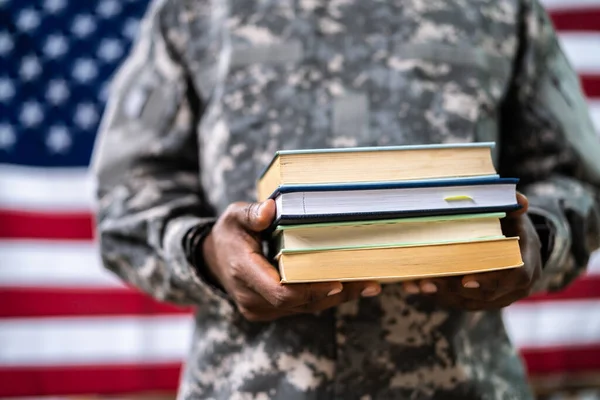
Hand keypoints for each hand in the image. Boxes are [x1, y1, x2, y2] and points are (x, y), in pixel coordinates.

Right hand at [201, 199, 381, 321]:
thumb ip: (252, 213)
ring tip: (367, 285)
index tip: (338, 281)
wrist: (213, 259)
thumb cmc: (229, 234)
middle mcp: (250, 296)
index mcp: (242, 271)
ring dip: (335, 298)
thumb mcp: (234, 216)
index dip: (310, 289)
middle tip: (368, 283)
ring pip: (303, 308)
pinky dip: (323, 297)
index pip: (279, 291)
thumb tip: (271, 209)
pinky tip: (350, 287)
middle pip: (298, 302)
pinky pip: (300, 307)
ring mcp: (259, 308)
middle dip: (334, 294)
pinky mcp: (269, 311)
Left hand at [401, 193, 541, 310]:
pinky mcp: (485, 302)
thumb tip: (520, 200)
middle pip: (486, 294)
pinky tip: (417, 286)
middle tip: (426, 282)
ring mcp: (501, 297)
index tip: (465, 281)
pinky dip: (440, 295)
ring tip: (415, 284)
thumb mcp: (514, 213)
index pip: (514, 277)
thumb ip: (514, 206)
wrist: (521, 246)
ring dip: (442, 295)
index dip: (490, 280)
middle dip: (454, 289)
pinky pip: (462, 303)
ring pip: (471, 302)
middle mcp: (516, 287)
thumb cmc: (512, 225)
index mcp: (527, 262)